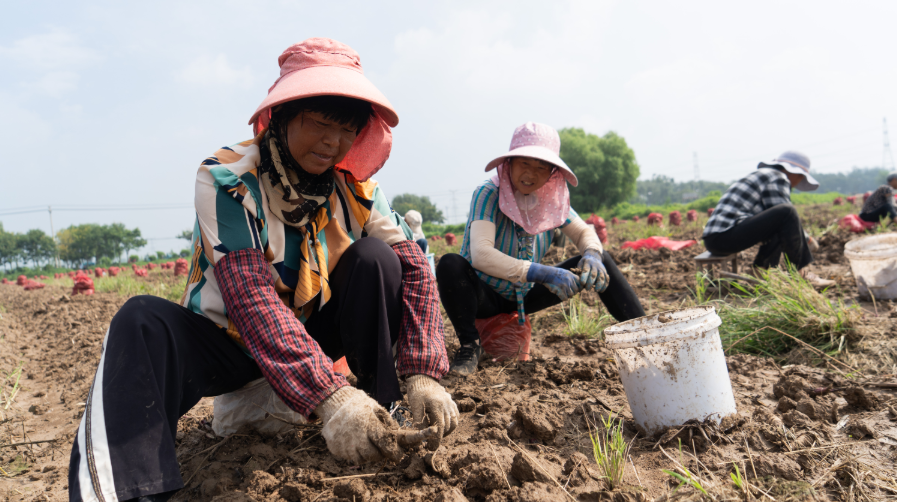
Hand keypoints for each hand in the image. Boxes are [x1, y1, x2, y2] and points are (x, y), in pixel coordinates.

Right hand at [315, 387, 433, 463]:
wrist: (333, 402)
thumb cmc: (358, 404)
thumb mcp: (375, 407)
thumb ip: (388, 422)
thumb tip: (401, 437)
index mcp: (368, 424)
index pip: (385, 443)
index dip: (394, 451)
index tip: (398, 454)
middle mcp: (356, 436)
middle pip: (374, 456)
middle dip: (380, 454)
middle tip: (381, 448)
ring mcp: (344, 444)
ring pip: (362, 459)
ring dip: (367, 454)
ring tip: (366, 442)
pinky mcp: (335, 449)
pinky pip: (350, 457)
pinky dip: (355, 452)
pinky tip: (354, 441)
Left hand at [406, 375, 458, 449]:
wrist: (424, 378)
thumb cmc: (417, 392)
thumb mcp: (415, 406)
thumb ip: (418, 421)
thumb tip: (420, 435)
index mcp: (437, 405)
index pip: (439, 427)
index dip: (436, 439)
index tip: (431, 447)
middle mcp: (447, 405)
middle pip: (447, 427)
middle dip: (440, 437)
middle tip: (431, 444)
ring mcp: (451, 404)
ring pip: (454, 423)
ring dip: (446, 431)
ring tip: (437, 435)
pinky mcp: (452, 403)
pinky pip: (456, 416)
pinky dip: (452, 424)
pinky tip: (443, 427)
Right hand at [527, 263, 579, 300]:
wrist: (547, 274)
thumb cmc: (555, 273)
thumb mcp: (566, 272)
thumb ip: (572, 277)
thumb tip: (578, 282)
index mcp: (572, 276)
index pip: (581, 283)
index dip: (580, 287)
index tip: (577, 288)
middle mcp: (570, 281)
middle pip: (576, 290)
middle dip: (574, 292)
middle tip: (570, 292)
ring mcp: (565, 286)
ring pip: (571, 295)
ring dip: (569, 295)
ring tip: (566, 294)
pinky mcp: (560, 290)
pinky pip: (565, 298)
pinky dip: (564, 298)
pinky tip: (562, 296)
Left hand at [578, 249, 608, 292]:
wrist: (594, 257)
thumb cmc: (585, 263)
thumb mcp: (580, 263)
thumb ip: (578, 271)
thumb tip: (577, 280)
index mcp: (587, 262)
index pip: (586, 270)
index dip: (584, 277)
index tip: (582, 284)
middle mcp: (595, 265)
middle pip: (594, 274)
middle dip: (590, 283)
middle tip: (587, 289)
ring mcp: (601, 268)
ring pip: (602, 277)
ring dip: (599, 285)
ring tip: (596, 291)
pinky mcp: (605, 272)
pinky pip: (607, 279)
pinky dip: (605, 285)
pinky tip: (601, 291)